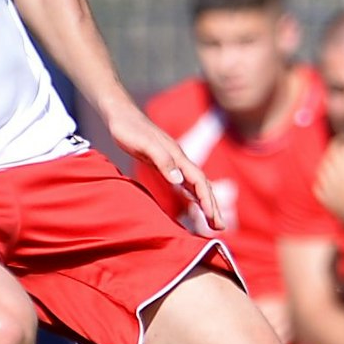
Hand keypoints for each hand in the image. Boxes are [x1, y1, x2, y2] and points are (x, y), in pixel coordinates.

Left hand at [110, 109, 222, 230]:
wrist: (122, 116)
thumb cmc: (131, 129)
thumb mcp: (144, 144)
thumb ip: (162, 161)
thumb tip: (179, 180)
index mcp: (178, 156)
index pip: (199, 181)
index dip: (207, 200)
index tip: (214, 218)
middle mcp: (179, 161)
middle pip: (202, 186)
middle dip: (213, 207)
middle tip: (221, 228)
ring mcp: (173, 163)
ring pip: (195, 187)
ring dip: (205, 204)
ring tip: (213, 223)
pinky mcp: (164, 165)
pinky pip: (184, 185)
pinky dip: (192, 197)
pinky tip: (194, 207)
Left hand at [315, 139, 343, 242]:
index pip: (338, 147)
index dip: (340, 142)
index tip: (343, 140)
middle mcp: (335, 175)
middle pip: (329, 158)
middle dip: (334, 153)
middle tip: (339, 150)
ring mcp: (328, 188)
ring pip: (323, 171)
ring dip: (329, 167)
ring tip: (337, 167)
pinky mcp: (325, 199)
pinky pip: (319, 186)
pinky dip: (324, 182)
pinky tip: (331, 183)